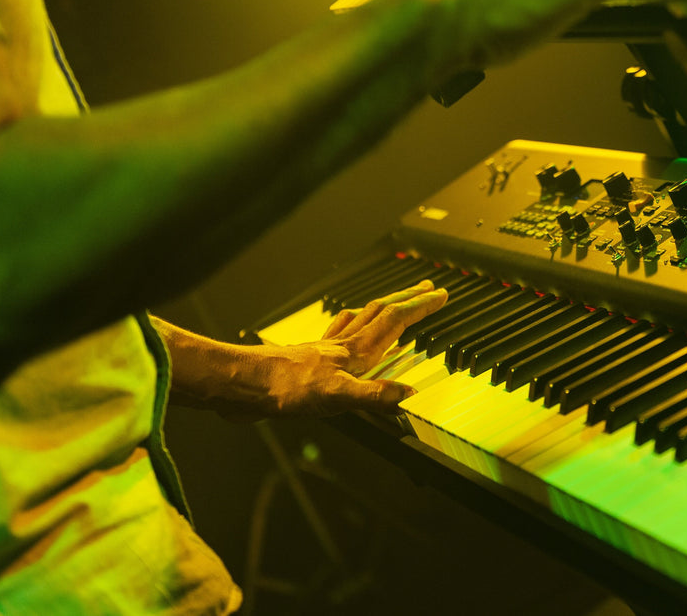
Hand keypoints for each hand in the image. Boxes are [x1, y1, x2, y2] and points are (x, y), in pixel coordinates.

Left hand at [259, 280, 447, 414]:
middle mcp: (344, 345)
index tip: (441, 294)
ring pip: (363, 319)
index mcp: (356, 352)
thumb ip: (374, 396)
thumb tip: (408, 395)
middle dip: (409, 299)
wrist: (244, 385)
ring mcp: (326, 350)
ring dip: (384, 307)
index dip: (421, 306)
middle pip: (382, 312)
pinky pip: (339, 335)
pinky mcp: (310, 360)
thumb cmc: (284, 389)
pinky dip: (352, 327)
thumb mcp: (336, 398)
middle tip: (428, 288)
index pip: (396, 320)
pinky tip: (347, 333)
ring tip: (397, 302)